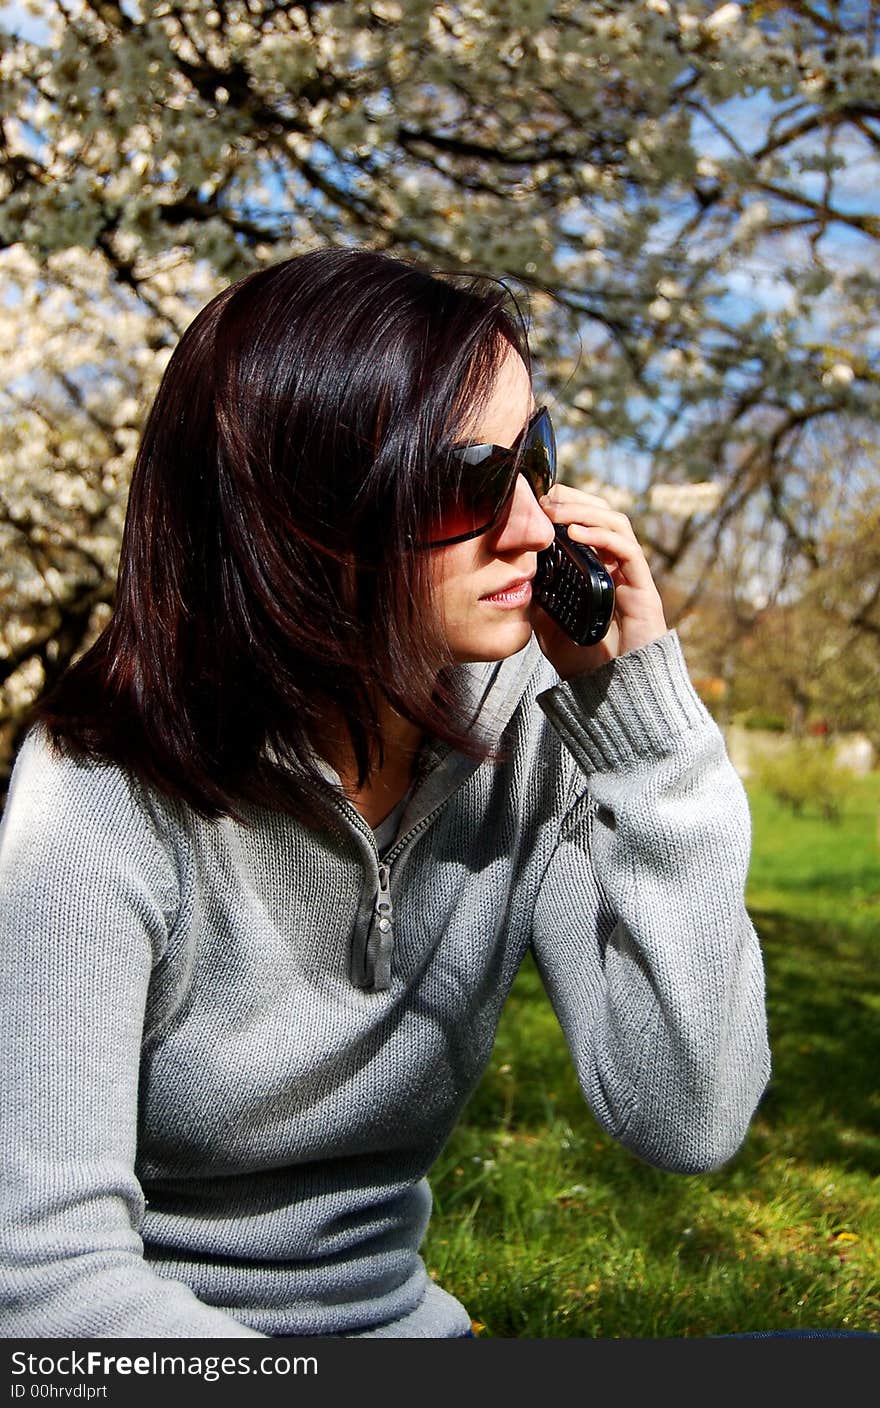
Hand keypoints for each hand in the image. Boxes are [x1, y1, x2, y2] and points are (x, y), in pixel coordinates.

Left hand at [530, 485, 667, 677]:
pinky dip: (601, 536)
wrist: (609, 694)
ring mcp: (632, 576)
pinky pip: (627, 551)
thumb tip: (513, 568)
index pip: (585, 522)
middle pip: (603, 513)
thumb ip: (537, 594)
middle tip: (543, 495)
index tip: (535, 497)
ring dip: (585, 510)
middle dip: (573, 499)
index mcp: (596, 569)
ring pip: (617, 523)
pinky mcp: (643, 590)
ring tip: (554, 511)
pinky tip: (575, 533)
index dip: (565, 504)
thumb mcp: (546, 621)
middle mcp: (616, 567)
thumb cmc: (582, 660)